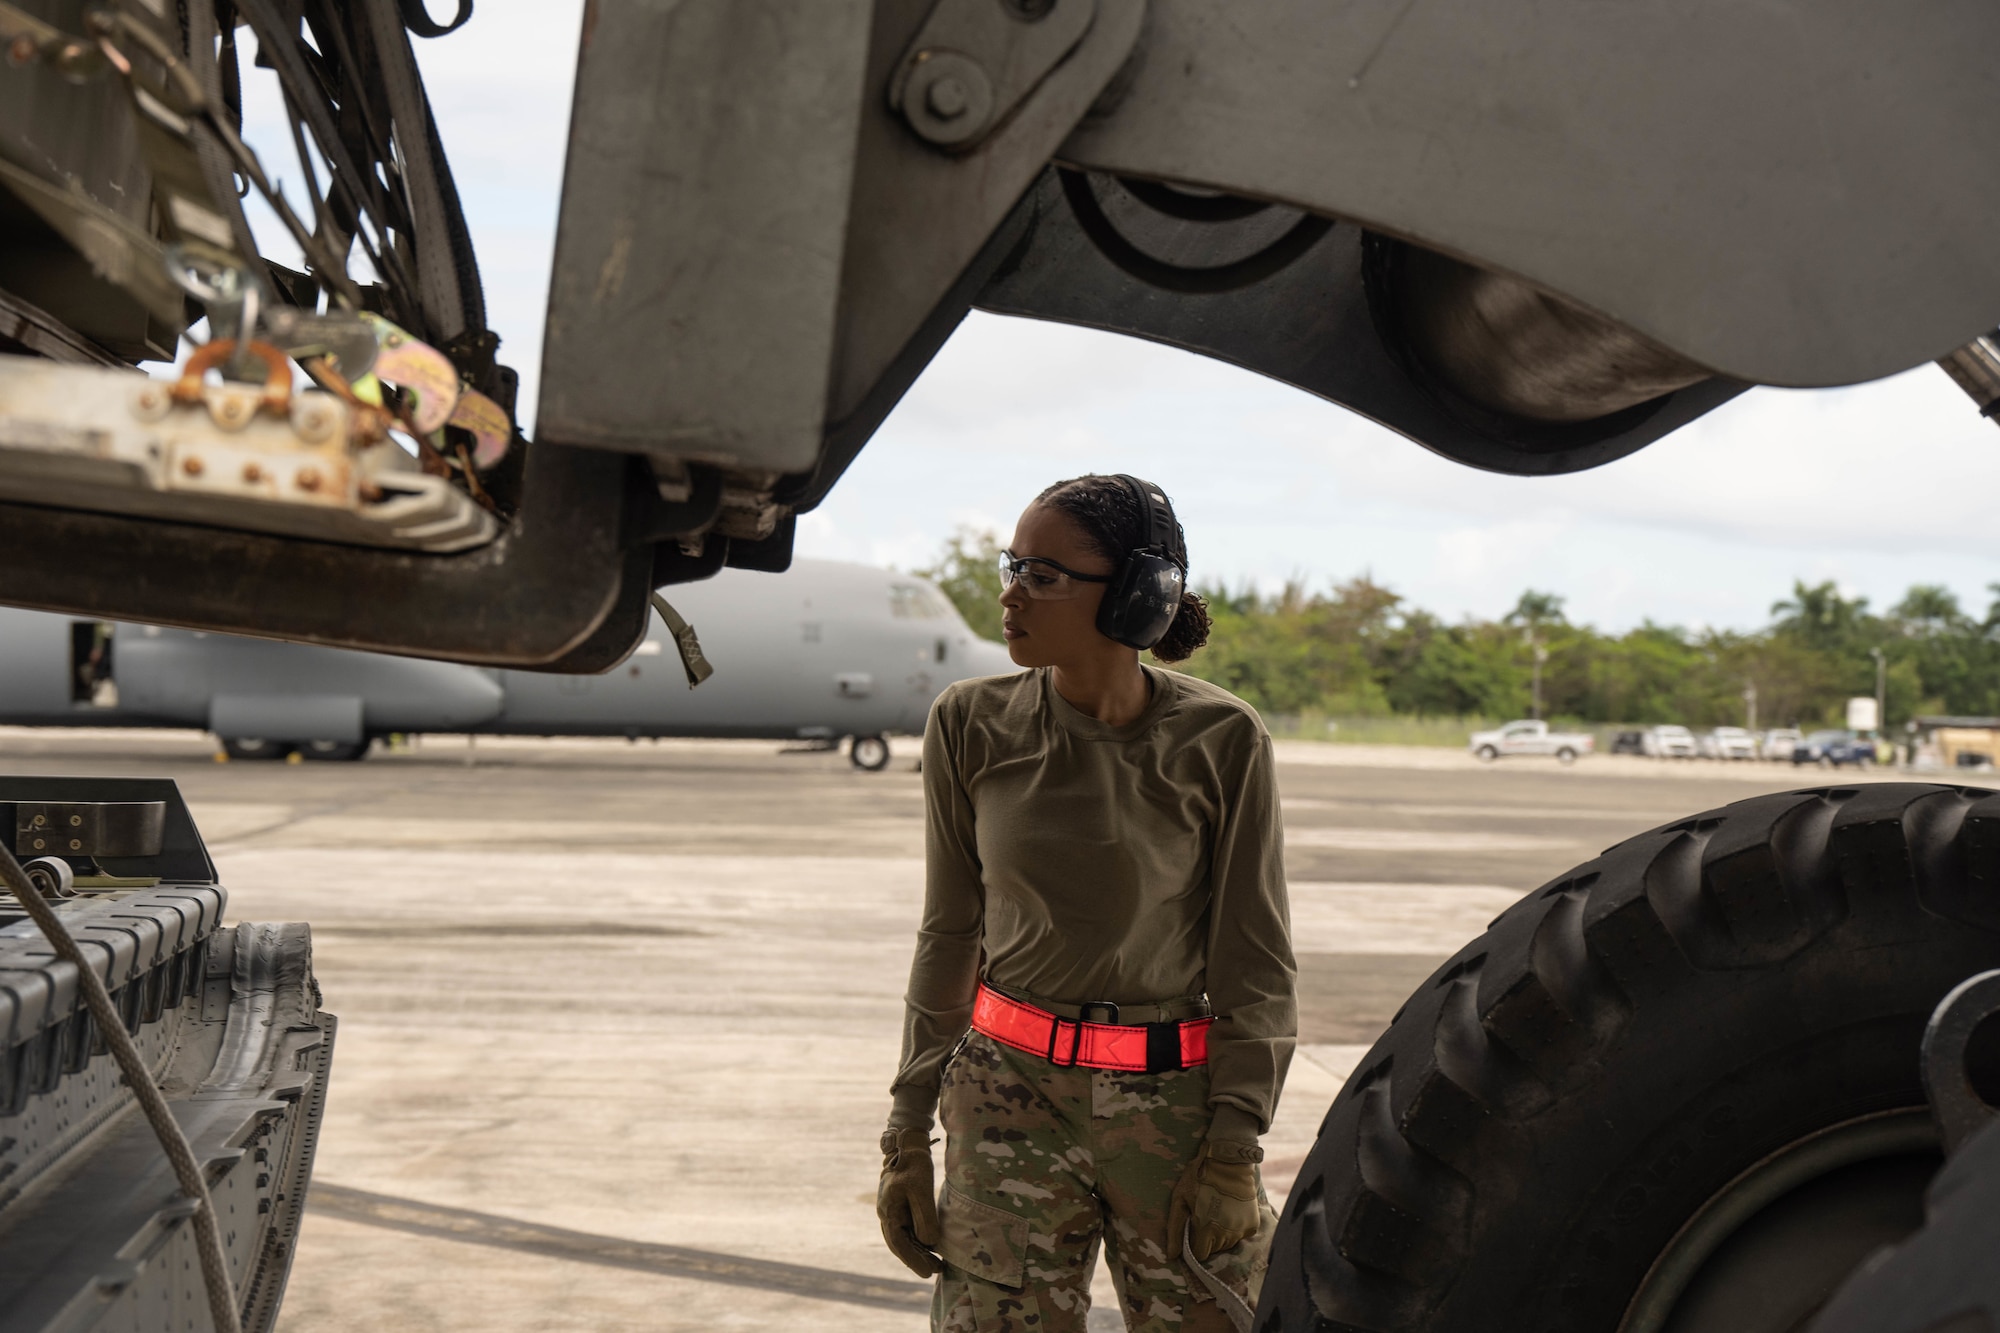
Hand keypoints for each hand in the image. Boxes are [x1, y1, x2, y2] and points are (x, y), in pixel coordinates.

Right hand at [877, 1127, 941, 1276]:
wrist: (906, 1144)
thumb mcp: (920, 1189)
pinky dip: (918, 1240)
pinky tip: (930, 1246)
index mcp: (888, 1211)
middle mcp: (886, 1214)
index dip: (913, 1260)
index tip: (927, 1272)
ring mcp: (892, 1210)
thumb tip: (928, 1242)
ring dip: (918, 1251)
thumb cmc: (913, 1164)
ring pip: (904, 1238)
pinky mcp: (900, 1206)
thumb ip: (924, 1217)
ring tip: (937, 1264)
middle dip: (917, 1259)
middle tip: (936, 1271)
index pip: (899, 1243)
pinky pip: (907, 1229)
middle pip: (900, 1244)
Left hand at [1167, 1138, 1262, 1262]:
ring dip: (1220, 1234)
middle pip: (1214, 1250)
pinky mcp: (1253, 1223)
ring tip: (1216, 1212)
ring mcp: (1242, 1229)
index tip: (1192, 1231)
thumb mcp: (1180, 1199)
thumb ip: (1175, 1229)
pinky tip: (1229, 1211)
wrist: (1228, 1160)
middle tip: (1203, 1216)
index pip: (1200, 1254)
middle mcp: (1227, 1234)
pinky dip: (1235, 1228)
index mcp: (1207, 1229)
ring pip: (1228, 1244)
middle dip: (1206, 1238)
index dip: (1194, 1245)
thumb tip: (1171, 1256)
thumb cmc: (1198, 1177)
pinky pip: (1241, 1235)